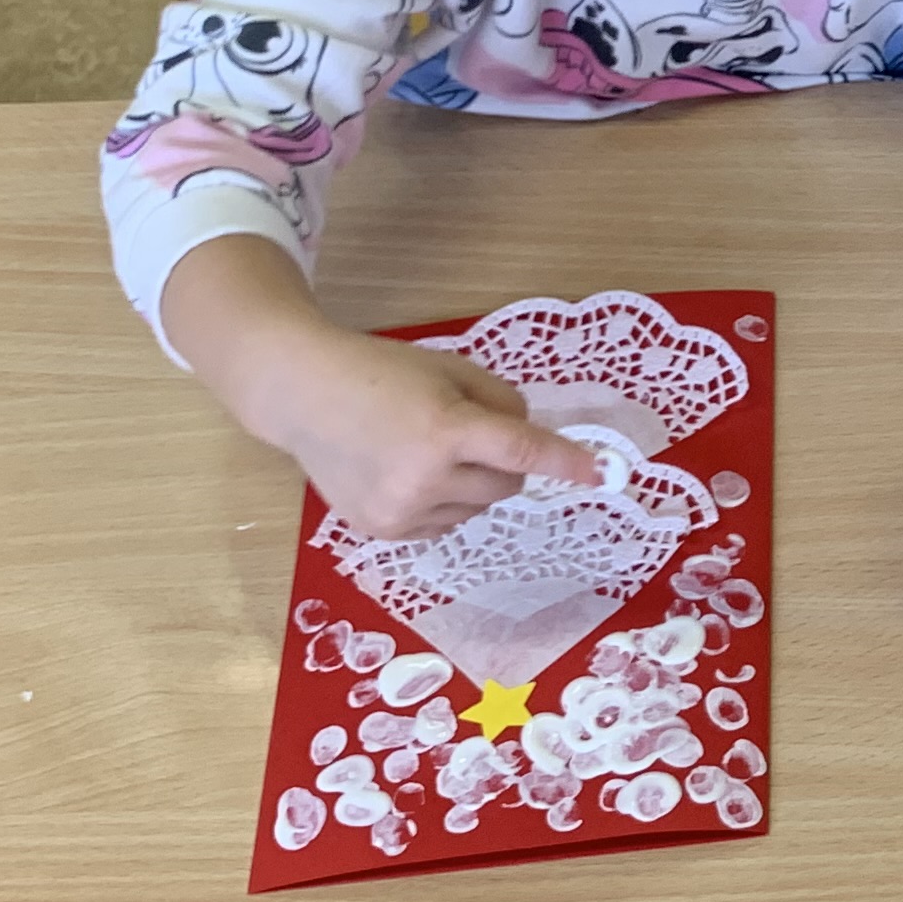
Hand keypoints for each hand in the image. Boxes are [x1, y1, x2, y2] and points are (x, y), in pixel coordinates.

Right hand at [158, 234, 599, 539]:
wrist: (303, 395)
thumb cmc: (382, 372)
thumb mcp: (451, 370)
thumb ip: (501, 402)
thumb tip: (530, 445)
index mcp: (445, 429)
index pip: (521, 452)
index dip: (564, 462)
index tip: (599, 474)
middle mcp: (424, 479)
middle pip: (506, 486)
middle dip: (502, 464)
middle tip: (466, 432)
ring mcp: (401, 512)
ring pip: (477, 510)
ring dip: (471, 484)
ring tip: (422, 450)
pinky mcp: (383, 531)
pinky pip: (444, 524)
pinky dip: (442, 502)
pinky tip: (404, 473)